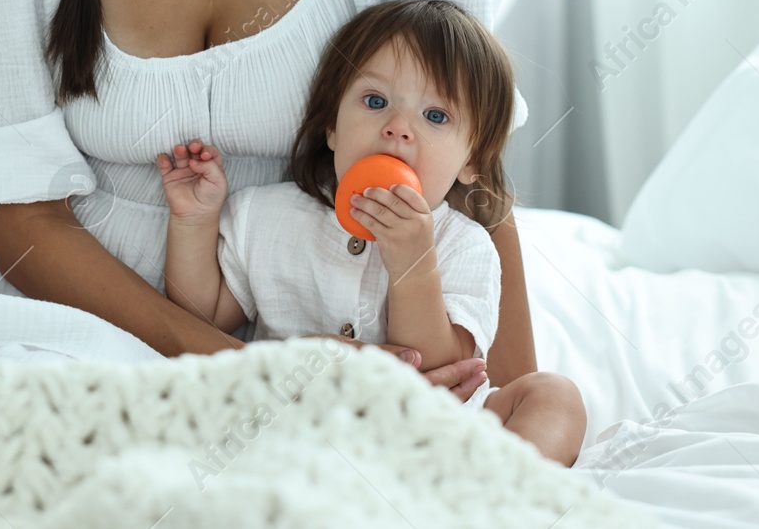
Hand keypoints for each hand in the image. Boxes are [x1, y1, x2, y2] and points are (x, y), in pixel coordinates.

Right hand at [156, 138, 226, 220]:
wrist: (196, 215)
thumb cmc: (211, 199)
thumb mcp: (218, 182)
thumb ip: (210, 167)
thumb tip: (194, 160)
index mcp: (210, 165)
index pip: (209, 151)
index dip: (207, 149)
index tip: (204, 155)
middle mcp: (196, 165)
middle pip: (194, 149)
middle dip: (194, 145)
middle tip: (193, 148)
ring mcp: (182, 170)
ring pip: (180, 154)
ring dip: (179, 149)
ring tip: (180, 150)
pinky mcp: (169, 177)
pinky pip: (164, 164)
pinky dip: (163, 159)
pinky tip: (165, 159)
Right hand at [311, 334, 487, 402]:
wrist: (273, 383)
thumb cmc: (303, 364)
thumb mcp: (338, 350)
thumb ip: (380, 355)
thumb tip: (419, 358)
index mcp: (376, 389)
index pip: (424, 384)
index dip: (453, 376)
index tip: (478, 366)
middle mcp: (379, 403)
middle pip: (431, 399)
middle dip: (461, 386)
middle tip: (485, 370)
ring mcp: (376, 408)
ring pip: (423, 406)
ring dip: (452, 392)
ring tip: (476, 379)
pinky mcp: (370, 406)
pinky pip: (409, 406)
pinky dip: (432, 396)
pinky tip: (446, 388)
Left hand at [350, 184, 434, 279]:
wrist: (416, 272)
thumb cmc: (416, 247)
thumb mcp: (423, 228)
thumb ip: (412, 213)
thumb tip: (391, 196)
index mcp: (425, 216)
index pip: (413, 196)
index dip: (400, 189)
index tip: (390, 186)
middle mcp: (414, 222)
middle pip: (392, 201)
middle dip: (376, 193)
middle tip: (367, 190)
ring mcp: (401, 231)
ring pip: (379, 211)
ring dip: (364, 203)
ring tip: (355, 199)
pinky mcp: (388, 240)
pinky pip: (371, 223)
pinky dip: (361, 216)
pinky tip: (355, 213)